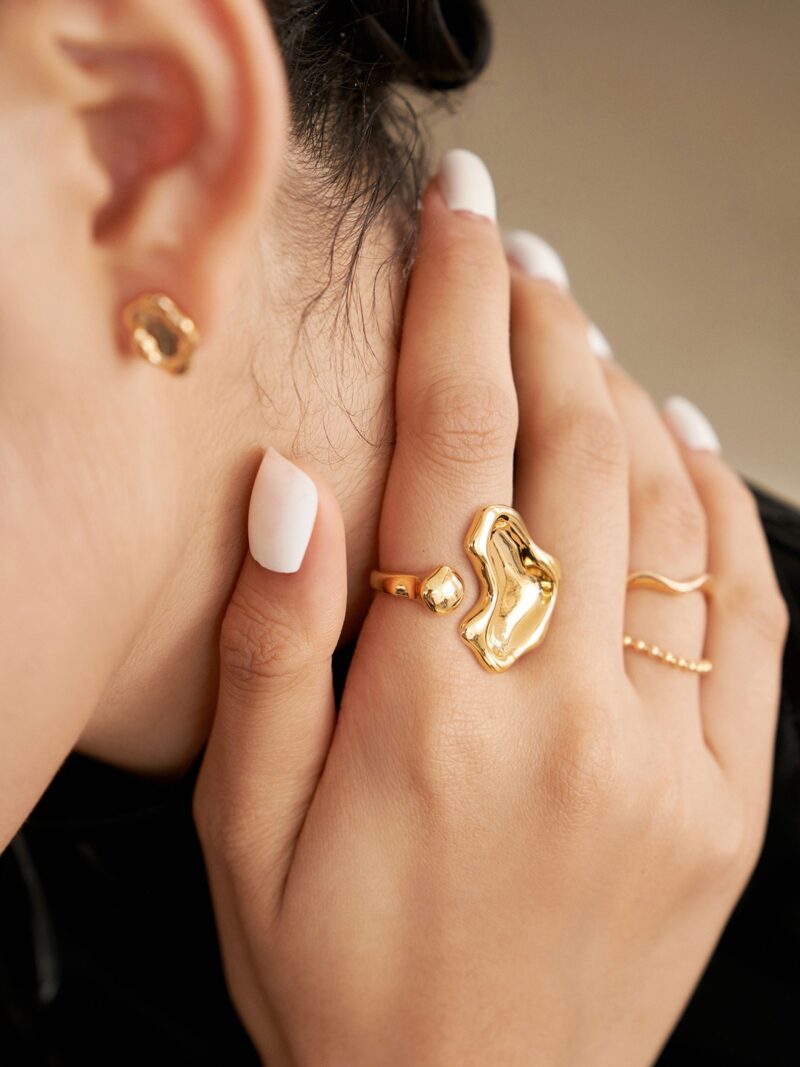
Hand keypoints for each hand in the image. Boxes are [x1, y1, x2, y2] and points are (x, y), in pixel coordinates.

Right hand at [194, 157, 787, 1066]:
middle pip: (570, 452)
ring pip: (665, 512)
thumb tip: (293, 490)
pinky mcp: (728, 800)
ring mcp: (669, 756)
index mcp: (435, 713)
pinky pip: (748, 613)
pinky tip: (683, 442)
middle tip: (518, 252)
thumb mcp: (246, 824)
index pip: (457, 450)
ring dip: (620, 392)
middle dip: (544, 323)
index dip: (460, 309)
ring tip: (580, 327)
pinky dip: (721, 504)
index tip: (462, 221)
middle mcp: (567, 717)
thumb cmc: (345, 981)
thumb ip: (270, 647)